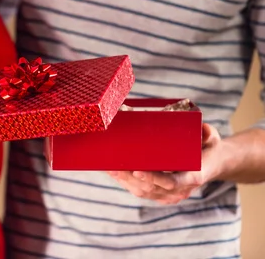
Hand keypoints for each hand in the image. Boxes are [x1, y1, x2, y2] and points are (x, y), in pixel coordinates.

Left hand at [107, 123, 222, 204]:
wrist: (211, 163)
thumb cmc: (208, 148)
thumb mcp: (213, 139)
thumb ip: (209, 134)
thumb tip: (203, 128)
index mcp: (193, 178)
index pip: (171, 182)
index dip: (153, 178)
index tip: (137, 171)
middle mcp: (180, 190)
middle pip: (151, 188)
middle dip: (130, 177)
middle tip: (114, 166)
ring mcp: (170, 195)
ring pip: (143, 191)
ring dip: (124, 181)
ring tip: (109, 168)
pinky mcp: (161, 194)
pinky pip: (141, 191)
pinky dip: (126, 183)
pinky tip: (113, 174)